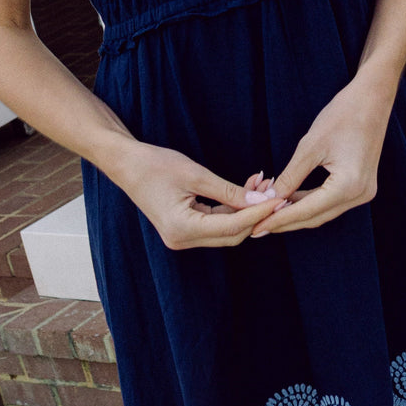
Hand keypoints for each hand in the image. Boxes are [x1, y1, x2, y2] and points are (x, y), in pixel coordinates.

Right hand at [118, 144, 284, 249]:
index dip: (258, 213)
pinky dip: (232, 208)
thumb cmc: (155, 165)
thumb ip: (228, 191)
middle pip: (232, 234)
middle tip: (276, 191)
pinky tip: (247, 190)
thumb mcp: (195, 174)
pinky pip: (215, 223)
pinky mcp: (184, 230)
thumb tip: (261, 200)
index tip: (279, 198)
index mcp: (182, 229)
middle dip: (256, 214)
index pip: (231, 226)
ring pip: (226, 229)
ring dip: (246, 210)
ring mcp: (182, 238)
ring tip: (263, 185)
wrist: (126, 164)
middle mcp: (182, 240)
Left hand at [251, 79, 395, 236]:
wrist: (372, 99)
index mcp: (348, 186)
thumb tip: (269, 199)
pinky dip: (310, 202)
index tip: (256, 228)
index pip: (307, 211)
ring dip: (297, 213)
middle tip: (257, 227)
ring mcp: (363, 192)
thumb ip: (290, 176)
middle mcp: (359, 195)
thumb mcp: (310, 146)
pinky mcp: (361, 186)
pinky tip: (290, 200)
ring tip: (269, 214)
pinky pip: (331, 202)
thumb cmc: (342, 116)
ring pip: (323, 212)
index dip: (279, 219)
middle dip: (286, 221)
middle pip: (316, 217)